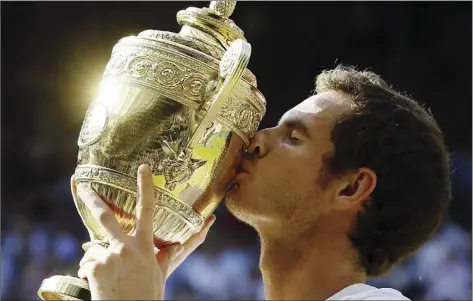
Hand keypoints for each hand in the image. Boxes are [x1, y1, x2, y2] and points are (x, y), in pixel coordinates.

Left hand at [76, 164, 214, 299]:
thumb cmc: (147, 296)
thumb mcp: (160, 274)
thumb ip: (165, 256)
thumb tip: (181, 244)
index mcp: (145, 246)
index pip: (147, 210)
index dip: (145, 187)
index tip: (142, 168)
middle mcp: (126, 247)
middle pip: (106, 217)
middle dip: (93, 199)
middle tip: (82, 186)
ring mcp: (109, 256)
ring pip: (95, 246)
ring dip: (98, 258)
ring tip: (109, 277)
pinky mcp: (94, 268)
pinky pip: (88, 263)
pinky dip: (91, 271)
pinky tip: (100, 284)